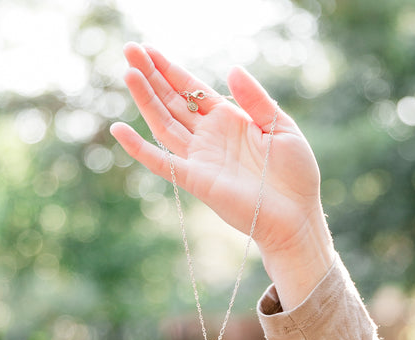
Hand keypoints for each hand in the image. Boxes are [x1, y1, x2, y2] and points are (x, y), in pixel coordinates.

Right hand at [111, 43, 334, 308]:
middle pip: (173, 102)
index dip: (171, 70)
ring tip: (128, 73)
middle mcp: (210, 137)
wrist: (295, 215)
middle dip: (151, 76)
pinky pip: (162, 162)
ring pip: (164, 124)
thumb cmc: (294, 175)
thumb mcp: (281, 128)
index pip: (193, 90)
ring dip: (145, 100)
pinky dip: (139, 149)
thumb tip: (231, 69)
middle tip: (129, 50)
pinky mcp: (195, 180)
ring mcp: (200, 159)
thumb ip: (256, 100)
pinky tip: (119, 129)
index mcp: (230, 120)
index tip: (149, 50)